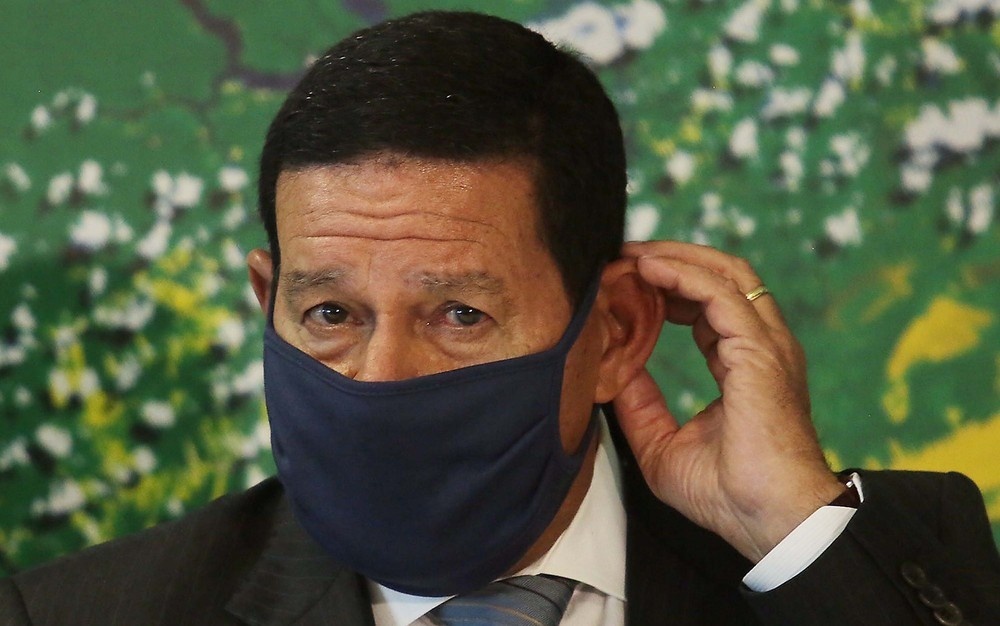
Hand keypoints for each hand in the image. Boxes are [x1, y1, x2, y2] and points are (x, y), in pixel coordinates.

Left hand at [613, 241, 843, 561]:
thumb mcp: (663, 445)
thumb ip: (641, 405)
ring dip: (676, 256)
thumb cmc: (728, 494)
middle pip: (722, 276)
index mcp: (745, 365)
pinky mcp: (761, 351)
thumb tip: (615, 373)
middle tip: (625, 254)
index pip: (709, 305)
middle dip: (673, 258)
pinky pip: (720, 293)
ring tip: (632, 254)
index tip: (628, 280)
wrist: (768, 521)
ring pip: (726, 273)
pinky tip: (649, 269)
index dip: (670, 287)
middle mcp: (762, 346)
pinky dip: (683, 273)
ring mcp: (767, 345)